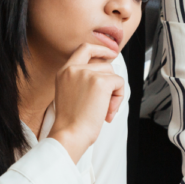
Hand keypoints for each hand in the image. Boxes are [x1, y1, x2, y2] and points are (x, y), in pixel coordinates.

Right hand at [48, 43, 123, 163]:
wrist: (70, 134)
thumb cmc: (71, 122)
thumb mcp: (71, 94)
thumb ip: (83, 80)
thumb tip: (108, 75)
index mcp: (64, 71)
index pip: (84, 49)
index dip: (101, 49)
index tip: (112, 53)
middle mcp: (74, 69)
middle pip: (105, 65)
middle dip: (110, 83)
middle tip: (105, 104)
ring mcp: (87, 73)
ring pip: (113, 75)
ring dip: (114, 93)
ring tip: (104, 110)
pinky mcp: (100, 82)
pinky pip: (120, 83)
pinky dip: (119, 98)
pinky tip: (108, 112)